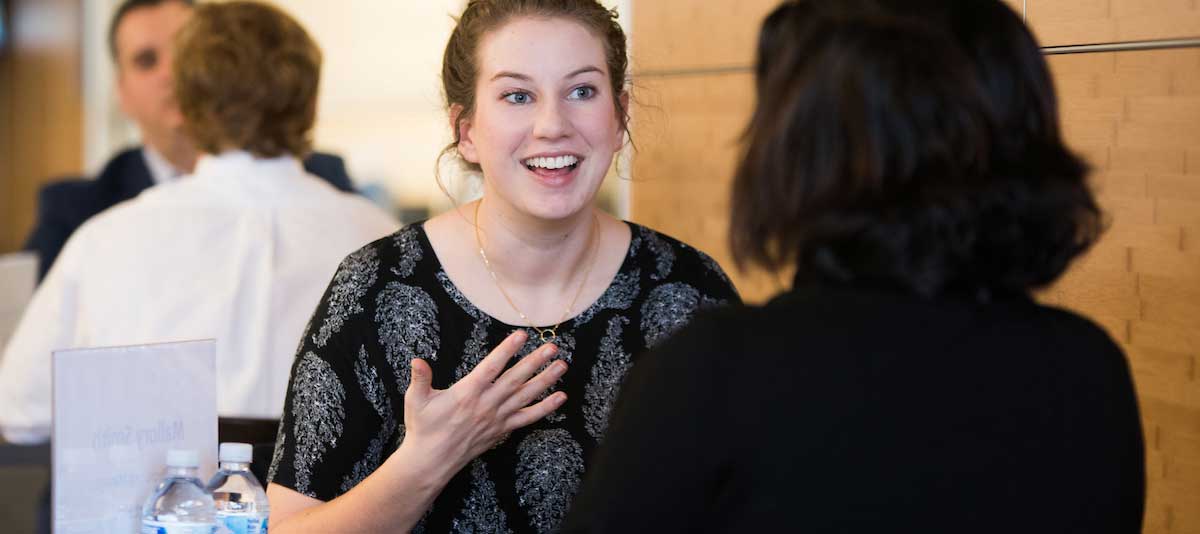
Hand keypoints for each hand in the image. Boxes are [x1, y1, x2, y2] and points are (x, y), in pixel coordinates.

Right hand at [402, 330, 566, 470]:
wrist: (432, 460)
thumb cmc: (423, 428)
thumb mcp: (416, 400)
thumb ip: (420, 379)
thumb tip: (417, 361)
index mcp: (467, 393)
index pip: (491, 367)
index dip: (507, 350)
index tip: (521, 336)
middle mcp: (486, 404)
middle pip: (515, 379)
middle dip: (535, 362)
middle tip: (552, 347)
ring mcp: (497, 418)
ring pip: (525, 396)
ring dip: (545, 380)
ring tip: (561, 366)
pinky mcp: (502, 430)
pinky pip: (528, 418)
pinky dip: (545, 408)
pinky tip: (560, 397)